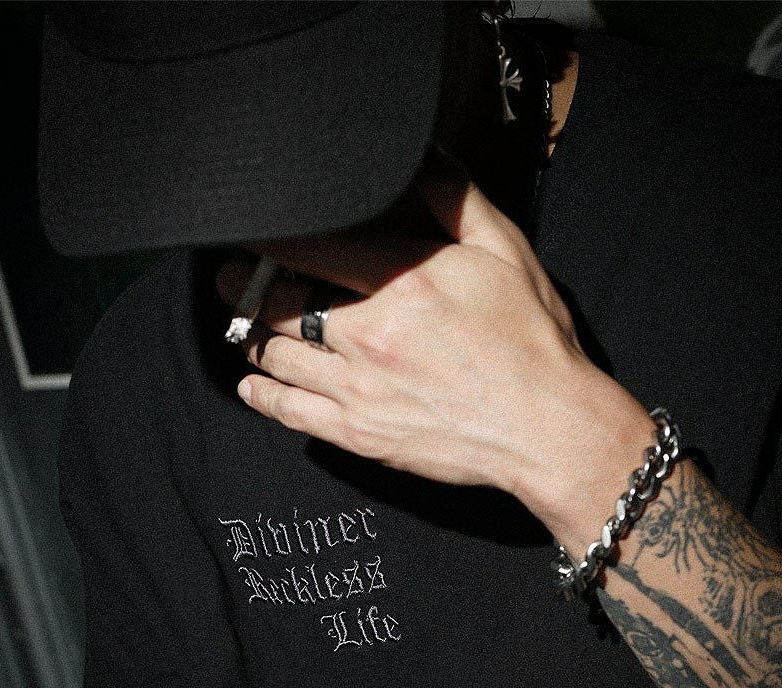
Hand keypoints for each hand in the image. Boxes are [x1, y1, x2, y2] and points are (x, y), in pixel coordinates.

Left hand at [220, 147, 652, 554]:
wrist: (548, 429)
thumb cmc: (532, 341)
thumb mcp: (506, 253)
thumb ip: (455, 200)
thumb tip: (420, 156)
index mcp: (401, 285)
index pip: (308, 250)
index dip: (269, 238)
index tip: (253, 230)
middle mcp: (368, 338)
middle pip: (280, 304)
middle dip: (246, 286)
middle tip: (232, 277)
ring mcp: (358, 392)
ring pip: (278, 357)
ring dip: (252, 336)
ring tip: (247, 323)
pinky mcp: (360, 436)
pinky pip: (291, 414)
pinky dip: (263, 396)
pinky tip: (252, 384)